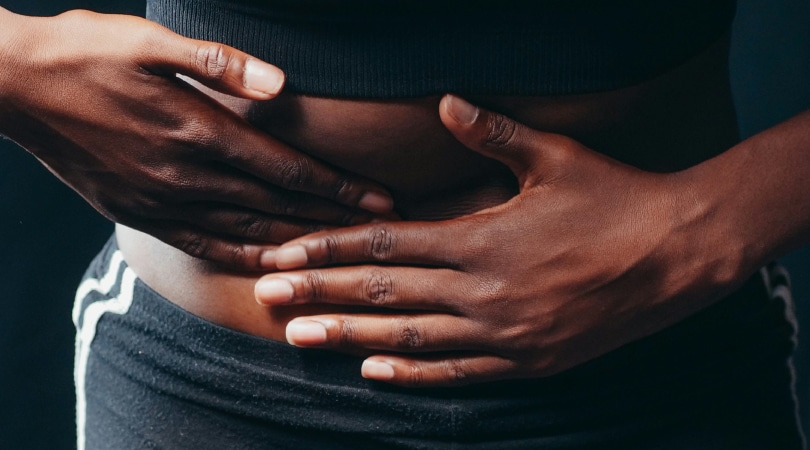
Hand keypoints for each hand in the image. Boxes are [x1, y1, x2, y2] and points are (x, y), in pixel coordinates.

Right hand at [0, 9, 391, 268]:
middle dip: (333, 220)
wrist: (14, 87)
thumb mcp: (151, 40)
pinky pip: (202, 244)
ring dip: (297, 242)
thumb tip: (281, 86)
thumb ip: (220, 62)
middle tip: (378, 235)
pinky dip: (241, 254)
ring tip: (339, 255)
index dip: (338, 187)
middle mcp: (184, 175)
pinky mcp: (139, 213)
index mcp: (197, 129)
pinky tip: (270, 262)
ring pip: (245, 230)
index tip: (380, 201)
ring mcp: (160, 200)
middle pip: (277, 204)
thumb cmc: (87, 52)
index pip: (286, 167)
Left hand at [254, 95, 739, 385]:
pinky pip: (458, 372)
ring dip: (350, 337)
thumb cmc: (616, 198)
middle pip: (384, 292)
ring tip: (299, 338)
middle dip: (320, 293)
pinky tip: (374, 372)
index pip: (385, 243)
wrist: (680, 253)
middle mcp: (483, 290)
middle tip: (265, 297)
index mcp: (481, 237)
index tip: (286, 253)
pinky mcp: (528, 361)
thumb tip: (447, 100)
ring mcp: (504, 333)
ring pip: (410, 336)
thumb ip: (492, 132)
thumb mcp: (555, 156)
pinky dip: (413, 373)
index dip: (330, 248)